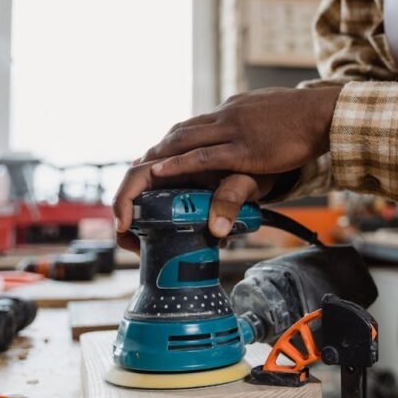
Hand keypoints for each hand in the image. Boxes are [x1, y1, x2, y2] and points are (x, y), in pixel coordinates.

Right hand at [111, 162, 277, 250]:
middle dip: (126, 214)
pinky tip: (159, 231)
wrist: (272, 151)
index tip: (125, 227)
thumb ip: (231, 197)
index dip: (125, 199)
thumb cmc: (261, 165)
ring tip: (143, 243)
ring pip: (143, 188)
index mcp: (185, 154)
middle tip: (132, 245)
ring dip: (138, 216)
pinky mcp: (182, 172)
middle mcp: (175, 155)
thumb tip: (217, 228)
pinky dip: (153, 212)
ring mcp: (177, 163)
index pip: (140, 172)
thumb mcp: (249, 182)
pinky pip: (158, 190)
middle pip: (134, 182)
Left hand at [142, 86, 341, 179]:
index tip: (158, 151)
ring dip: (159, 156)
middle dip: (158, 149)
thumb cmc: (303, 116)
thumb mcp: (272, 115)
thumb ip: (256, 122)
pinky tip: (159, 171)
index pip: (196, 123)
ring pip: (185, 141)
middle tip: (137, 164)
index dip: (174, 139)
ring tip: (139, 170)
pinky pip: (203, 157)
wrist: (322, 113)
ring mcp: (233, 131)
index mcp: (233, 109)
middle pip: (182, 131)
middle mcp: (226, 116)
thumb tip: (251, 131)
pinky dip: (178, 164)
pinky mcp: (244, 150)